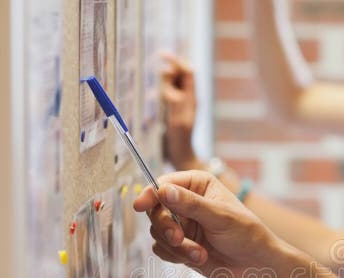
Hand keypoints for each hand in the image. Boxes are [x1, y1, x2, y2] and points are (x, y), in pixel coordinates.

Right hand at [133, 171, 280, 277]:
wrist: (256, 267)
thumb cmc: (247, 235)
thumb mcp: (220, 216)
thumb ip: (190, 204)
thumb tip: (162, 190)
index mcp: (198, 184)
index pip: (164, 184)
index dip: (150, 194)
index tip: (141, 206)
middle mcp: (186, 202)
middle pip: (155, 209)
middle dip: (165, 227)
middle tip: (178, 238)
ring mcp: (182, 224)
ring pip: (157, 232)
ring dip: (177, 247)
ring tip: (201, 254)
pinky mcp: (180, 245)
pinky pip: (161, 250)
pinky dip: (176, 257)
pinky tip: (199, 258)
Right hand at [161, 52, 199, 169]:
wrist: (181, 157)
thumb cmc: (180, 141)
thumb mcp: (177, 121)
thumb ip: (175, 102)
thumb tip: (171, 86)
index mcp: (192, 98)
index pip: (188, 71)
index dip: (176, 61)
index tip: (161, 55)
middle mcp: (187, 98)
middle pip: (180, 74)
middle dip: (168, 71)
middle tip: (159, 81)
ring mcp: (180, 103)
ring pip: (172, 83)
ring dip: (163, 83)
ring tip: (156, 95)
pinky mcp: (172, 109)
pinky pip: (166, 94)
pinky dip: (159, 92)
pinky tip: (151, 99)